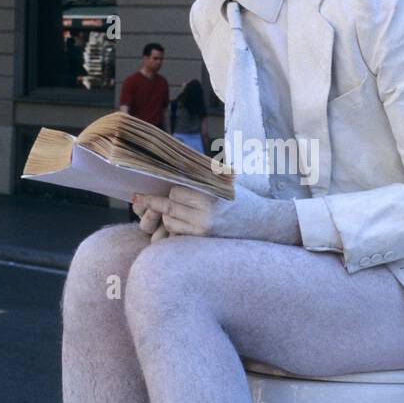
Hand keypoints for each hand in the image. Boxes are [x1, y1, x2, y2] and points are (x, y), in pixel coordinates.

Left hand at [135, 183, 300, 244]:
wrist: (265, 224)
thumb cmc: (245, 198)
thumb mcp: (228, 180)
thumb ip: (205, 173)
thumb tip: (175, 161)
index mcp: (211, 196)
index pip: (176, 192)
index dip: (170, 189)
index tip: (161, 188)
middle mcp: (206, 215)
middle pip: (168, 207)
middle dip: (158, 202)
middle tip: (138, 198)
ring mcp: (204, 231)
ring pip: (170, 222)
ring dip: (168, 216)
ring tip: (172, 210)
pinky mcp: (204, 242)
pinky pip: (177, 235)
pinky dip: (174, 228)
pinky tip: (177, 222)